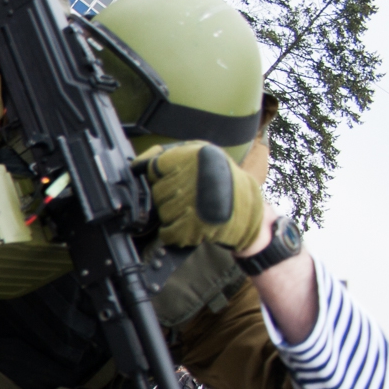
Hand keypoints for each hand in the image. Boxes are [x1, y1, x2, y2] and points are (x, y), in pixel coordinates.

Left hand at [133, 141, 263, 249]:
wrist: (250, 213)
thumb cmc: (222, 183)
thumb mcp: (200, 156)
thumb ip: (167, 155)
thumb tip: (138, 164)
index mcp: (194, 155)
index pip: (155, 167)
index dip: (160, 176)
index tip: (170, 179)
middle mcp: (192, 176)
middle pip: (157, 191)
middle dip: (168, 197)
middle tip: (187, 197)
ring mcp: (192, 202)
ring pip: (162, 212)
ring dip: (172, 215)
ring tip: (192, 211)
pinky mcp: (193, 225)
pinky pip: (167, 232)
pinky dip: (174, 233)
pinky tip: (188, 225)